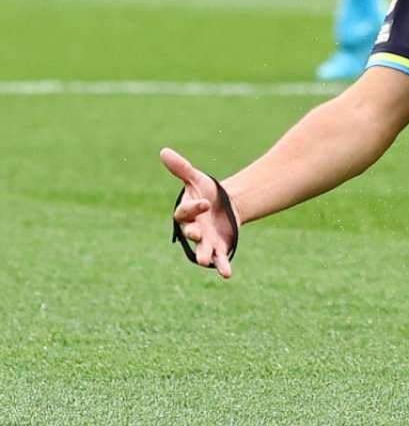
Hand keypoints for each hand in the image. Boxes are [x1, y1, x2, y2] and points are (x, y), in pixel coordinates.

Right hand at [161, 148, 235, 277]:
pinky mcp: (218, 247)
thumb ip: (181, 169)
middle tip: (197, 234)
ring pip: (202, 250)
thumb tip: (164, 151)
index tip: (204, 201)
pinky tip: (227, 274)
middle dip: (194, 234)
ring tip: (205, 261)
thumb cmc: (206, 191)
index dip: (193, 207)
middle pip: (190, 233)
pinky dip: (222, 266)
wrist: (226, 204)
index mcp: (185, 213)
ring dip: (204, 256)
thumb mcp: (196, 179)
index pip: (185, 212)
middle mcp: (193, 229)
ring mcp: (205, 240)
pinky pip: (219, 259)